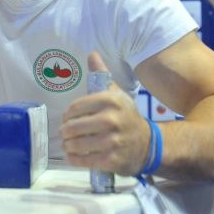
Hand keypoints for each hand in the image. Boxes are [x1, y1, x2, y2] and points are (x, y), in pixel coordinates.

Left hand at [59, 52, 150, 175]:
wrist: (149, 144)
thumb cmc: (125, 116)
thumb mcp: (116, 93)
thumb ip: (101, 74)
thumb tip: (92, 53)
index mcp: (110, 101)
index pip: (75, 107)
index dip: (67, 115)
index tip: (67, 118)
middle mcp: (111, 119)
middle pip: (73, 127)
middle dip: (65, 132)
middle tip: (65, 134)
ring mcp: (112, 141)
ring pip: (77, 144)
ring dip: (68, 146)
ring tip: (67, 144)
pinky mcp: (112, 160)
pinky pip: (84, 160)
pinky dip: (74, 159)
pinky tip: (73, 156)